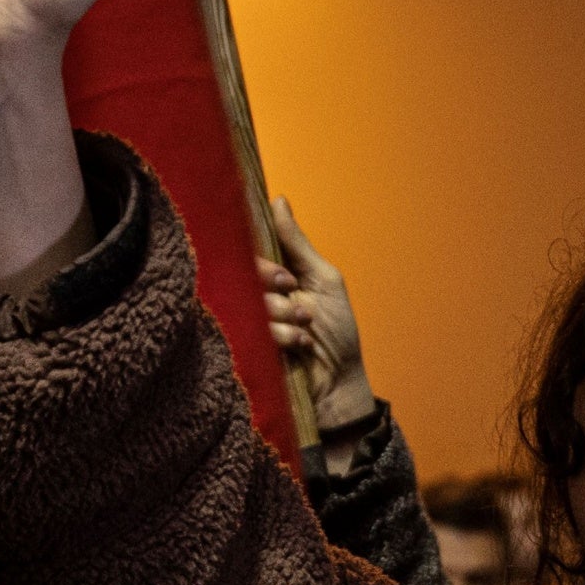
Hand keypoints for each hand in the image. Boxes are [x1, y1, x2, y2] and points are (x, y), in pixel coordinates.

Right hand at [261, 196, 380, 439]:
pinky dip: (282, 337)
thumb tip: (278, 200)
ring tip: (305, 328)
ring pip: (249, 303)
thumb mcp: (325, 280)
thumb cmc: (337, 332)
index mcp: (274, 275)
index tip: (288, 279)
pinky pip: (251, 329)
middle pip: (245, 275)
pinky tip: (300, 346)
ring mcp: (250, 321)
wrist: (338, 383)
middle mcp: (257, 295)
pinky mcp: (245, 346)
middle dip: (273, 288)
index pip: (251, 252)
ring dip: (283, 316)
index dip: (266, 264)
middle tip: (297, 301)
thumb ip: (297, 244)